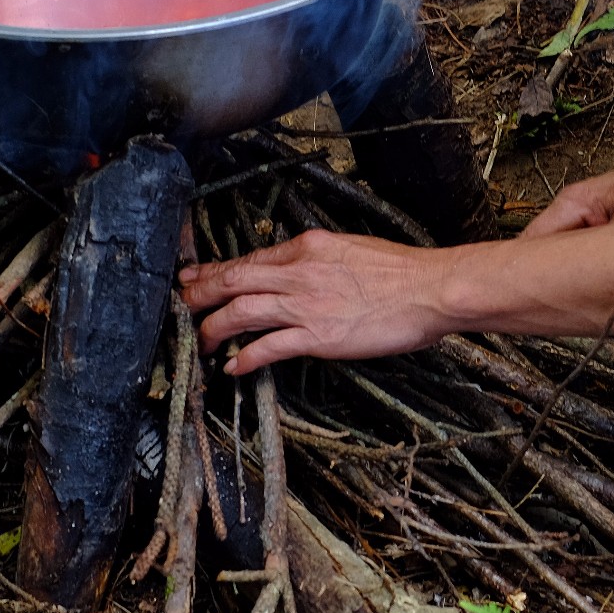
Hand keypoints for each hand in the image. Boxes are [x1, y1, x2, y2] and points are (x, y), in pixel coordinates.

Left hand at [179, 229, 448, 372]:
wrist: (431, 289)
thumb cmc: (404, 272)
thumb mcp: (353, 249)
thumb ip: (320, 260)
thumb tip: (300, 272)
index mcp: (309, 247)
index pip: (251, 258)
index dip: (217, 270)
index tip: (197, 276)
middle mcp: (299, 271)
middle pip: (233, 279)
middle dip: (200, 293)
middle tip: (182, 304)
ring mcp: (306, 304)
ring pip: (241, 311)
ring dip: (214, 327)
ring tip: (201, 341)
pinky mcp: (317, 336)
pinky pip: (268, 347)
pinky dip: (245, 357)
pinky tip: (233, 366)